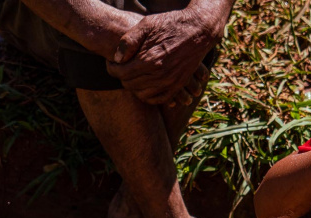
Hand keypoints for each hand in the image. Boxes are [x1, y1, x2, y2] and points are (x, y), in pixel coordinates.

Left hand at [106, 9, 221, 104]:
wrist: (199, 30)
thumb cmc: (171, 24)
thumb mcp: (147, 24)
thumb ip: (129, 41)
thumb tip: (117, 58)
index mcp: (149, 60)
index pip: (120, 73)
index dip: (111, 68)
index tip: (111, 62)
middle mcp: (160, 75)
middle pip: (129, 84)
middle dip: (121, 76)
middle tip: (121, 67)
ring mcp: (170, 83)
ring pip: (142, 94)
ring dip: (133, 87)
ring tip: (132, 75)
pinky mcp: (178, 86)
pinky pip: (159, 99)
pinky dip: (149, 96)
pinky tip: (145, 87)